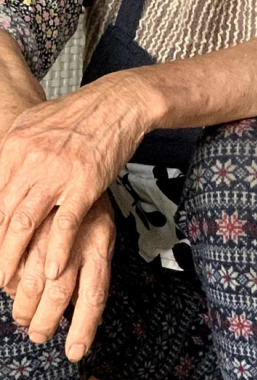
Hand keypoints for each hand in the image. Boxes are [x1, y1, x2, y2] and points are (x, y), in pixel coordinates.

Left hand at [0, 73, 151, 285]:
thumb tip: (3, 170)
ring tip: (6, 279)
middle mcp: (31, 160)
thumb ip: (19, 148)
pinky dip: (57, 249)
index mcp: (15, 146)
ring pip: (24, 222)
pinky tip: (52, 270)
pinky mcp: (85, 184)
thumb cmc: (85, 111)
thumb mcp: (39, 121)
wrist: (122, 101)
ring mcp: (58, 173)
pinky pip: (65, 223)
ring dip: (12, 255)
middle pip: (2, 213)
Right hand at [4, 195, 114, 361]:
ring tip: (20, 314)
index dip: (85, 325)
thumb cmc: (90, 207)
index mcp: (101, 245)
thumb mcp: (102, 235)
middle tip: (37, 333)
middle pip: (59, 293)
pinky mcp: (31, 220)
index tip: (75, 352)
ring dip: (22, 303)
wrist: (82, 156)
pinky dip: (7, 276)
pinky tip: (6, 283)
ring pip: (30, 279)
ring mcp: (52, 232)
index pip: (95, 293)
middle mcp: (77, 240)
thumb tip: (86, 309)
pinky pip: (13, 260)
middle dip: (46, 320)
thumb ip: (92, 268)